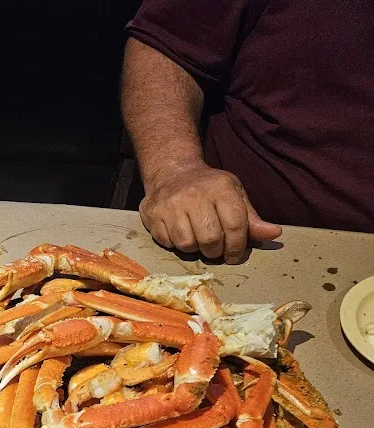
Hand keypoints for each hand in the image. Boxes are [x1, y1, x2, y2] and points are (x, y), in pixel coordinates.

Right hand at [139, 165, 281, 263]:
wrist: (172, 172)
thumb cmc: (208, 188)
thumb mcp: (234, 196)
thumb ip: (251, 218)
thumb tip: (274, 233)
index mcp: (222, 188)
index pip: (235, 227)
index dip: (237, 248)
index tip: (234, 255)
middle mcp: (196, 195)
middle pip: (210, 240)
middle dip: (215, 251)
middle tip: (214, 249)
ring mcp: (172, 204)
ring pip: (187, 245)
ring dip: (194, 249)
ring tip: (196, 239)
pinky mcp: (153, 214)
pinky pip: (167, 242)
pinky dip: (175, 244)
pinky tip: (179, 233)